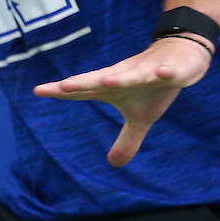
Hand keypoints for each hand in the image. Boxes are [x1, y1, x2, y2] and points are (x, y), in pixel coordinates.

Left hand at [33, 36, 213, 166]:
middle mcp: (126, 76)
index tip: (38, 90)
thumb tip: (114, 164)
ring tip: (108, 81)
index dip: (62, 91)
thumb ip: (126, 139)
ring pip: (132, 74)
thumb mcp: (141, 118)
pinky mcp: (170, 69)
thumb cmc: (154, 87)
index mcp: (114, 86)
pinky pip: (166, 71)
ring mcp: (148, 71)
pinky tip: (160, 74)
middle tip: (63, 85)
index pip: (84, 90)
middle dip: (83, 82)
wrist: (181, 55)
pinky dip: (163, 72)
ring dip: (121, 77)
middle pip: (101, 79)